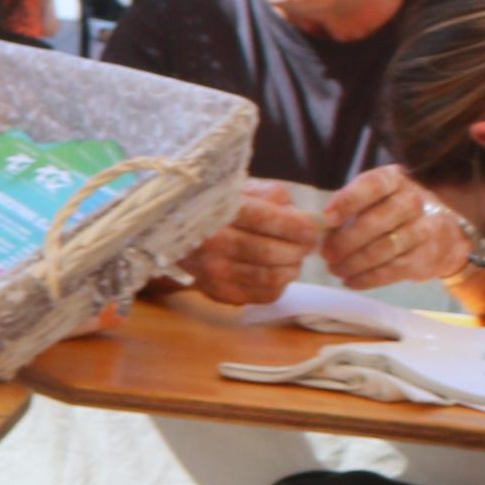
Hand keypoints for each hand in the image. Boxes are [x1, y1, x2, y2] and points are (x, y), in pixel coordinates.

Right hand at [179, 187, 322, 304]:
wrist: (172, 234)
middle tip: (308, 244)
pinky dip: (279, 285)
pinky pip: (263, 295)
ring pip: (271, 277)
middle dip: (299, 249)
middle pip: (272, 252)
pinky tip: (277, 271)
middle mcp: (211, 242)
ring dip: (292, 268)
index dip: (297, 227)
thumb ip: (274, 197)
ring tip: (294, 258)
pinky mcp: (218, 292)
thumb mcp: (240, 188)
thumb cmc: (215, 207)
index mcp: (217, 211)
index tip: (312, 229)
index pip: (267, 220)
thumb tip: (303, 220)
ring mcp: (212, 271)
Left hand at [320, 164, 465, 289]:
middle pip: (376, 221)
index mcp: (395, 180)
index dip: (348, 201)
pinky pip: (394, 269)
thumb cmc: (395, 213)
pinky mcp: (428, 255)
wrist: (444, 234)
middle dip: (346, 241)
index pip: (372, 185)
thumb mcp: (376, 200)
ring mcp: (425, 228)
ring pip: (384, 248)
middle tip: (326, 254)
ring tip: (335, 270)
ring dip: (355, 263)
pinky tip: (351, 281)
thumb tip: (319, 228)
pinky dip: (369, 278)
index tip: (327, 218)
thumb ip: (349, 209)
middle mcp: (413, 200)